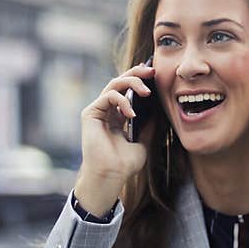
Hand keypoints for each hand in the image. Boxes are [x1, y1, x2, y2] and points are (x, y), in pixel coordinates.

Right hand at [74, 62, 156, 215]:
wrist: (112, 176)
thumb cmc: (124, 164)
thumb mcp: (143, 142)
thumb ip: (148, 126)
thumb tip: (158, 111)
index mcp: (117, 116)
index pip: (127, 91)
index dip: (139, 79)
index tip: (154, 74)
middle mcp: (107, 111)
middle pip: (120, 82)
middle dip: (136, 73)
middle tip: (152, 72)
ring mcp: (98, 111)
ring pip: (113, 84)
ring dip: (132, 83)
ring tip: (146, 92)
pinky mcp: (90, 114)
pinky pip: (107, 96)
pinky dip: (122, 100)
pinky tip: (132, 114)